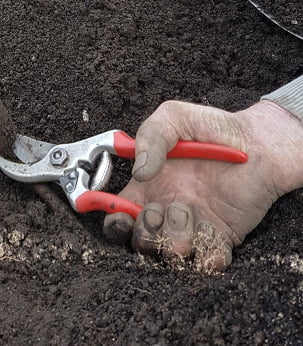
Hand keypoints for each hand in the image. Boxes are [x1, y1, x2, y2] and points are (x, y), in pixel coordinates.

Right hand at [103, 99, 302, 270]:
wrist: (260, 144)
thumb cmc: (215, 128)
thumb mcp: (175, 117)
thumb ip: (151, 136)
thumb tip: (139, 171)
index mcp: (150, 184)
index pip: (121, 212)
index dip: (115, 220)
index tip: (120, 215)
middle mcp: (167, 208)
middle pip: (142, 239)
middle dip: (146, 232)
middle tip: (159, 212)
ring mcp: (194, 224)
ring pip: (172, 252)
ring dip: (175, 239)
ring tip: (188, 214)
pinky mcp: (221, 236)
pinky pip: (208, 259)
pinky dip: (207, 256)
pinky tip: (211, 234)